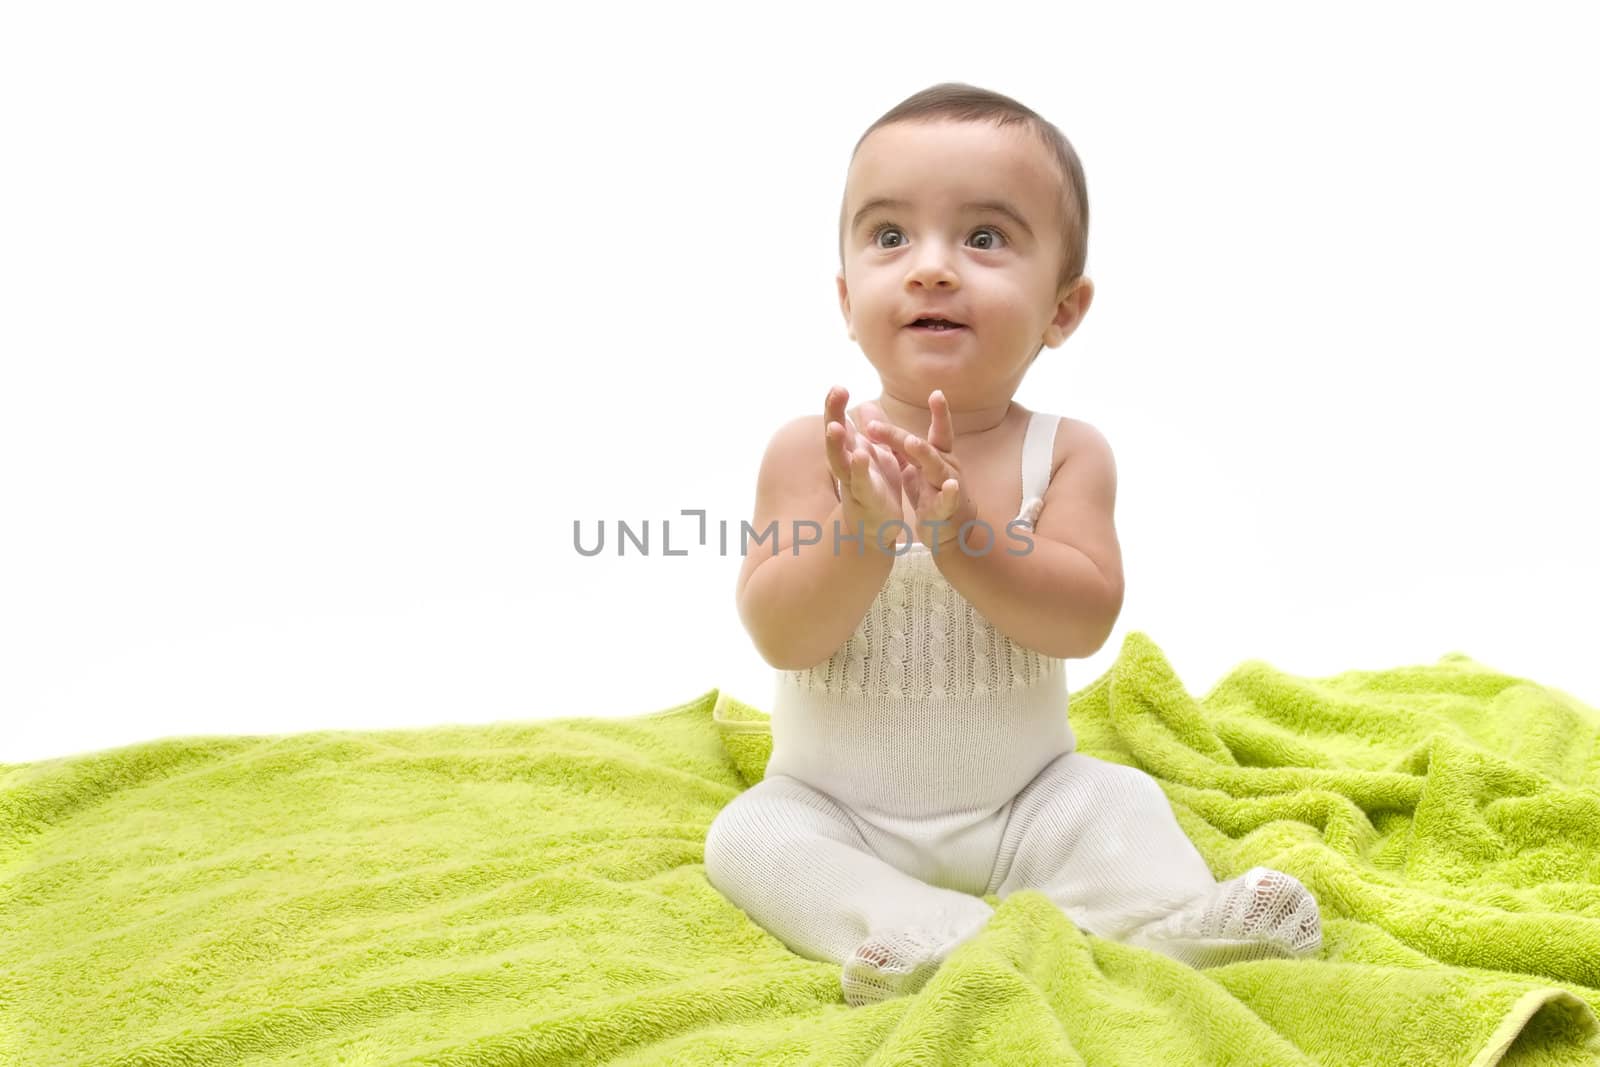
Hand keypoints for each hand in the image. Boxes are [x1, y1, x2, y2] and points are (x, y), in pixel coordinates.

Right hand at [823, 385, 906, 551]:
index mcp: (849, 450)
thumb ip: (870, 431)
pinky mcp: (865, 499)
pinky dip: (858, 470)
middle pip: (834, 436)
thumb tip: (867, 405)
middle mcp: (845, 464)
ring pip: (839, 461)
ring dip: (835, 444)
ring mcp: (852, 482)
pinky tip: (859, 455)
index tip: (837, 385)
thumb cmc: (876, 488)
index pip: (838, 423)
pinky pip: (860, 483)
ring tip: (834, 425)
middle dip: (832, 414)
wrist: (877, 527)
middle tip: (834, 392)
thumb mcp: (875, 454)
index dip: (835, 405)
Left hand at [862, 389, 977, 551]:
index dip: (939, 412)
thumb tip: (874, 417)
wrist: (951, 530)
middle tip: (879, 425)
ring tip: (913, 443)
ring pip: (937, 468)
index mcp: (937, 454)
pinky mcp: (946, 509)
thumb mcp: (916, 464)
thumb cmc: (933, 492)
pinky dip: (950, 493)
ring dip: (926, 454)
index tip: (937, 392)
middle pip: (925, 447)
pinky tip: (951, 486)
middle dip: (903, 436)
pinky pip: (948, 500)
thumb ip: (898, 442)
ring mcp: (948, 487)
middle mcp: (946, 466)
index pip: (936, 431)